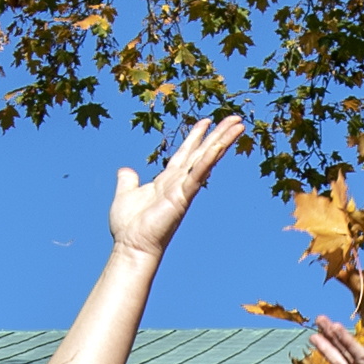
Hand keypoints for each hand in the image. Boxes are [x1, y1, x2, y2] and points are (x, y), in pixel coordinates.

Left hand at [109, 114, 245, 267]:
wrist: (131, 245)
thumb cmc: (129, 226)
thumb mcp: (125, 194)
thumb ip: (127, 181)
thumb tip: (126, 170)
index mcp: (167, 180)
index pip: (186, 153)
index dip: (196, 136)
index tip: (207, 120)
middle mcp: (180, 182)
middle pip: (203, 152)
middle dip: (219, 134)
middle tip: (235, 118)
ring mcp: (184, 188)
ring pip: (207, 158)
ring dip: (223, 141)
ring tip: (238, 125)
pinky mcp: (183, 196)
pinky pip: (198, 174)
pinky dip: (208, 160)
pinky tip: (219, 145)